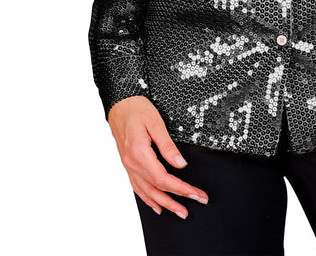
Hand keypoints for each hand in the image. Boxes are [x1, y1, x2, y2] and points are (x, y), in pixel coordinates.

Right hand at [107, 95, 208, 218]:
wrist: (119, 103)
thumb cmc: (137, 109)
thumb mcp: (156, 122)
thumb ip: (168, 146)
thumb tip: (180, 165)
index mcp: (140, 153)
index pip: (164, 179)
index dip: (181, 189)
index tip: (196, 194)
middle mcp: (132, 163)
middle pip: (156, 189)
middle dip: (175, 201)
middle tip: (191, 209)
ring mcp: (128, 165)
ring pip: (146, 191)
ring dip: (163, 203)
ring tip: (177, 212)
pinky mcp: (127, 163)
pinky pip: (137, 186)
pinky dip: (147, 198)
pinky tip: (156, 205)